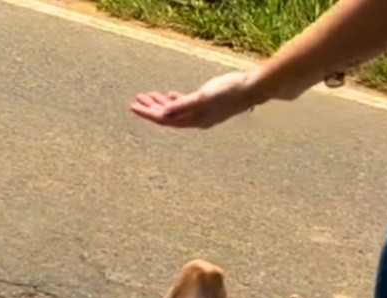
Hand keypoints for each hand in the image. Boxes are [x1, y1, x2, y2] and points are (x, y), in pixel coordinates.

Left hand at [130, 71, 263, 129]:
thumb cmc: (229, 91)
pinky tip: (169, 95)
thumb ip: (183, 105)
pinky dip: (175, 101)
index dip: (148, 113)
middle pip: (168, 117)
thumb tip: (163, 114)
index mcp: (195, 120)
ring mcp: (203, 113)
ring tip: (148, 96)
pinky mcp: (208, 104)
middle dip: (152, 108)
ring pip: (176, 111)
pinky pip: (186, 105)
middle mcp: (197, 119)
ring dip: (162, 103)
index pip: (165, 120)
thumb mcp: (203, 97)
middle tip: (137, 100)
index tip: (133, 106)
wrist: (253, 87)